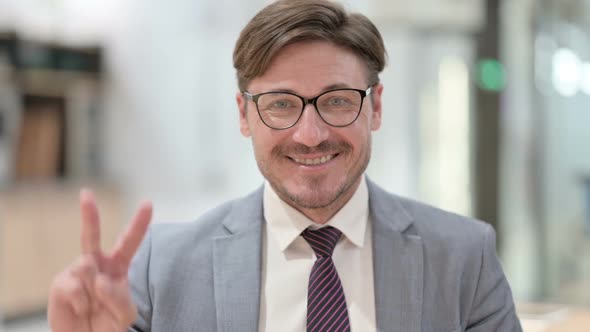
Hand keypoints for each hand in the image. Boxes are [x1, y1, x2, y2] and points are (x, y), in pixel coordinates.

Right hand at [48, 189, 151, 331]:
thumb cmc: (107, 323)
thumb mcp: (125, 314)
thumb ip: (120, 297)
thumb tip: (100, 279)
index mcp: (118, 266)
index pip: (130, 242)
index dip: (139, 223)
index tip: (148, 204)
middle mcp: (96, 263)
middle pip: (92, 235)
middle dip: (89, 214)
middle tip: (86, 194)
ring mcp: (77, 272)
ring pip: (89, 269)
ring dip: (96, 292)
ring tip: (94, 307)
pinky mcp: (61, 283)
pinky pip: (76, 287)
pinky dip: (83, 302)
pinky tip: (82, 309)